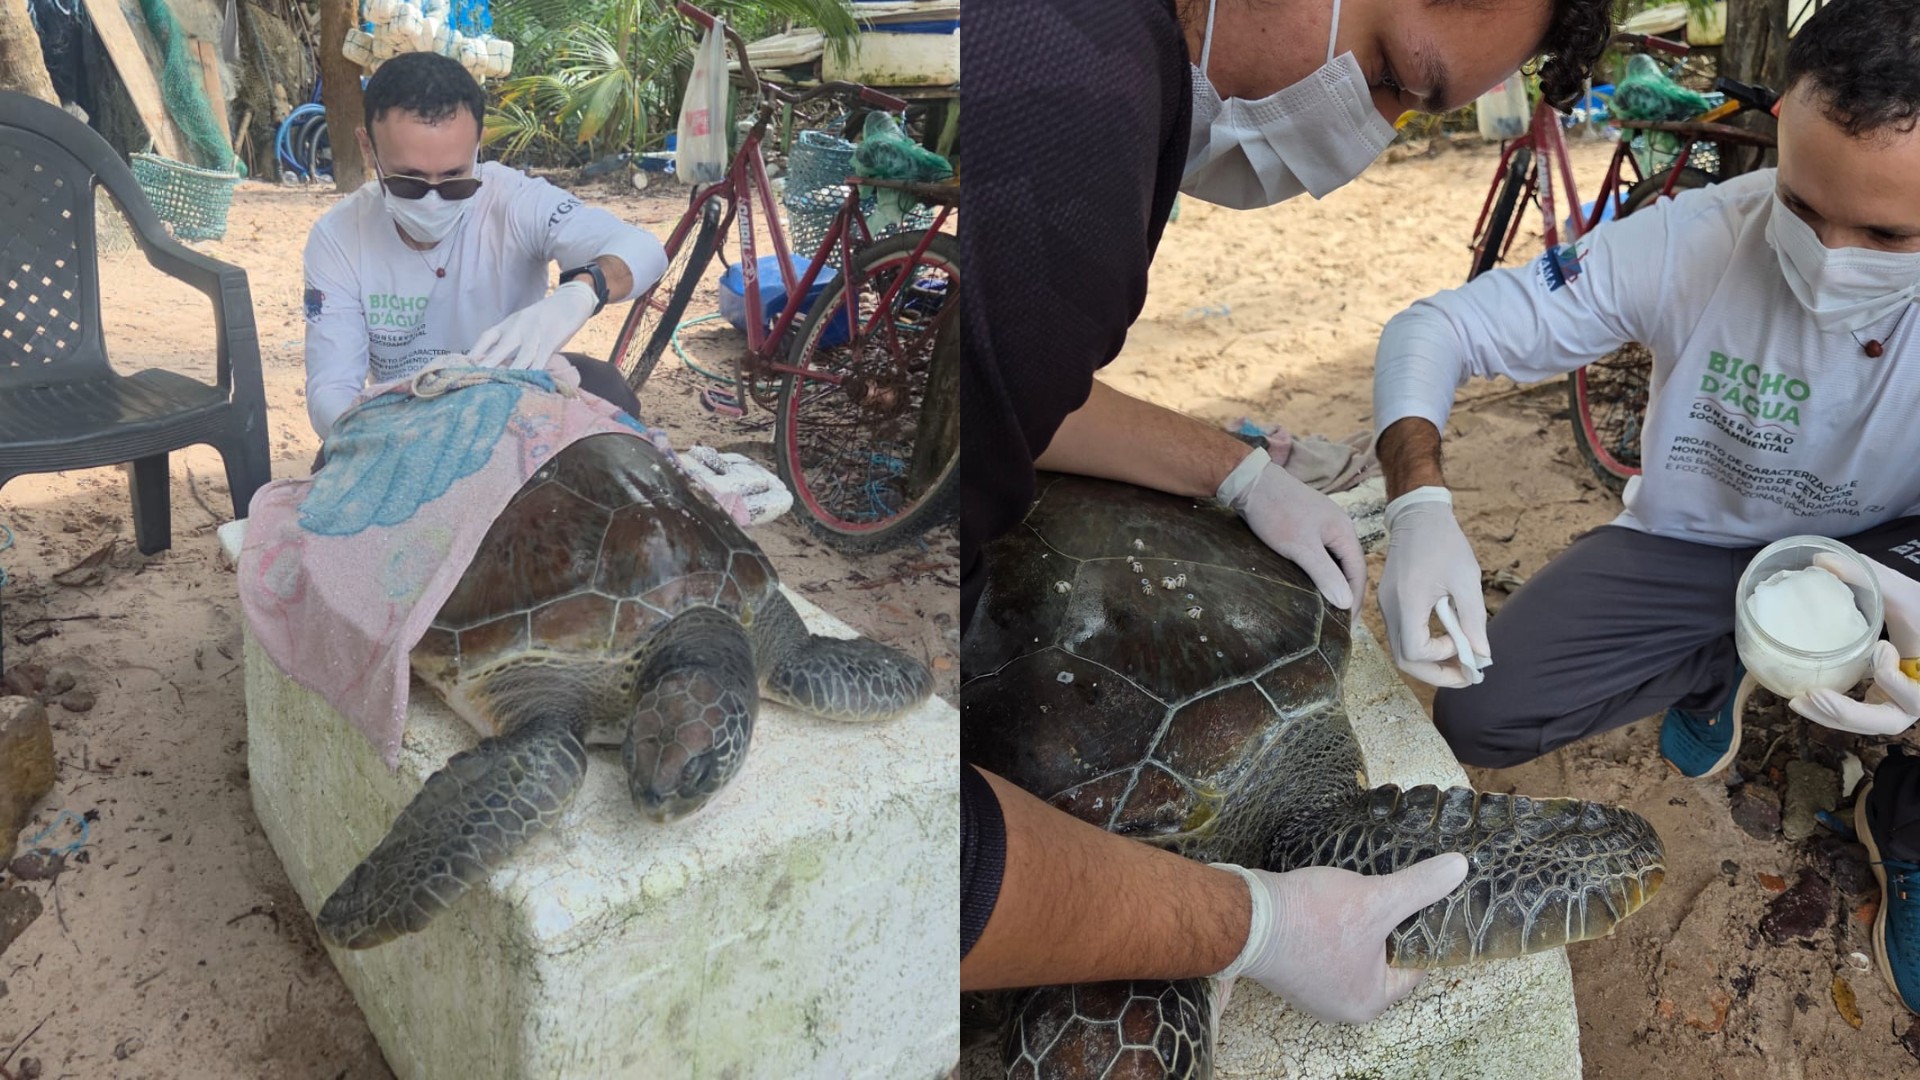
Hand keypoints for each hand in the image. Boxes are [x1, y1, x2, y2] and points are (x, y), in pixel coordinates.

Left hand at [469, 280, 597, 370]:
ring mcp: (536, 332)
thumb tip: (495, 363)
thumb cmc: (545, 318)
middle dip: (488, 366)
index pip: (487, 337)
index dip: (475, 352)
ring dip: (512, 373)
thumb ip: (512, 342)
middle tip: (475, 381)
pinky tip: (532, 382)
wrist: (571, 300)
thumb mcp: (523, 325)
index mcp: (509, 323)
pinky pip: (543, 357)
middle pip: (500, 349)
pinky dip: (537, 371)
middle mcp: (518, 327)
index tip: (464, 367)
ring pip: (522, 356)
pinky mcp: (553, 337)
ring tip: (501, 388)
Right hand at [1214, 853, 1468, 1024]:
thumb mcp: (1377, 898)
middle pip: (1382, 961)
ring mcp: (1312, 989)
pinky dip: (1331, 930)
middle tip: (1392, 895)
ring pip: (1353, 954)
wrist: (1246, 916)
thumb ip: (1420, 886)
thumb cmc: (1312, 918)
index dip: (1421, 931)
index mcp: (1369, 1001)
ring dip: (1358, 927)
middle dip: (1386, 928)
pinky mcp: (1291, 970)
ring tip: (1362, 896)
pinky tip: (1331, 905)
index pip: (1414, 968)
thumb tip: (1460, 869)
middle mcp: (1340, 1004)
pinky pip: (1325, 950)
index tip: (1423, 904)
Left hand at [1217, 447, 1365, 610]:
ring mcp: (1323, 525)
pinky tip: (1310, 584)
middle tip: (1337, 622)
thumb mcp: (1301, 547)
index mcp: (1344, 532)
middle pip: (1349, 567)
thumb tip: (1347, 602)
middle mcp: (1339, 527)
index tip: (1346, 626)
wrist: (1250, 480)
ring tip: (1325, 608)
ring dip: (1333, 583)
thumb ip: (1325, 574)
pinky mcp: (1306, 524)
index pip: (1358, 573)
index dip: (1354, 600)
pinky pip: (1320, 553)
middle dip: (1346, 594)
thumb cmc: (1276, 512)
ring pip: (1334, 560)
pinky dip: (1319, 571)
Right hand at [1378, 487, 1489, 687]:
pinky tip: (1445, 638)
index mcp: (1407, 601)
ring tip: (1458, 660)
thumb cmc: (1444, 542)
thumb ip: (1474, 620)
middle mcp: (1390, 608)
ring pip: (1401, 650)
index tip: (1463, 643)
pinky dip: (1423, 645)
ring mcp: (1386, 606)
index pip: (1415, 651)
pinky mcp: (1389, 602)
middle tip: (1465, 675)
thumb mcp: (1466, 579)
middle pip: (1404, 659)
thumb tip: (1482, 655)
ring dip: (1429, 662)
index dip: (1441, 657)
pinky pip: (1401, 635)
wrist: (1418, 515)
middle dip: (1436, 673)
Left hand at [1788, 552, 1919, 736]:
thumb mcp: (1902, 593)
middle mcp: (1916, 698)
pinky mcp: (1880, 700)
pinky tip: (1803, 697)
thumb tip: (1819, 560)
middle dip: (1850, 713)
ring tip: (1799, 701)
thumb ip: (1867, 576)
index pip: (1917, 698)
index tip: (1880, 648)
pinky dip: (1832, 710)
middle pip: (1887, 722)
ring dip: (1834, 716)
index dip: (1898, 683)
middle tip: (1816, 695)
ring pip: (1868, 724)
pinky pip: (1857, 714)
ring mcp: (1897, 703)